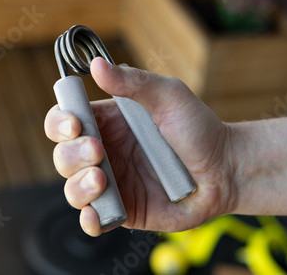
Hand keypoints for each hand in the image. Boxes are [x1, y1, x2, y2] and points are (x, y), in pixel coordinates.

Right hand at [45, 58, 236, 235]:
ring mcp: (114, 184)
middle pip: (63, 156)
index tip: (74, 124)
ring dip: (78, 186)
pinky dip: (89, 220)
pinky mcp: (125, 211)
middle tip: (98, 150)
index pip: (65, 121)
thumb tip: (97, 65)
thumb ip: (133, 82)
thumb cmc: (199, 128)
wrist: (226, 169)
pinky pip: (94, 221)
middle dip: (72, 154)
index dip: (60, 123)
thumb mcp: (169, 96)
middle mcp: (105, 153)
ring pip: (72, 189)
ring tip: (102, 179)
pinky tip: (97, 213)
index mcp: (108, 123)